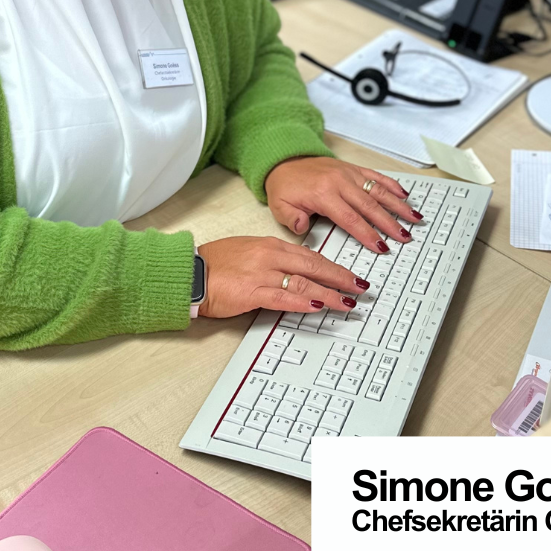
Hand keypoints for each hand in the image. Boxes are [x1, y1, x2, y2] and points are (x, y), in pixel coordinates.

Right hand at [197, 235, 367, 319]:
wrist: (190, 272)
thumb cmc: (214, 264)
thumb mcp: (247, 252)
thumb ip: (271, 259)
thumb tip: (293, 271)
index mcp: (269, 245)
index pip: (309, 255)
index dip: (332, 266)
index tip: (348, 275)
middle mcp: (269, 255)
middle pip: (314, 266)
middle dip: (341, 277)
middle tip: (360, 287)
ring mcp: (262, 273)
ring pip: (304, 282)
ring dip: (330, 293)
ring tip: (348, 301)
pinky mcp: (252, 292)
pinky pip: (284, 297)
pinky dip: (304, 301)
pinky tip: (318, 305)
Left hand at [264, 157, 421, 251]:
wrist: (284, 159)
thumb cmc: (284, 186)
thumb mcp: (280, 206)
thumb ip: (292, 220)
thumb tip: (303, 228)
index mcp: (323, 194)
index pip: (350, 219)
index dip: (367, 234)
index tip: (381, 247)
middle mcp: (339, 181)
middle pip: (369, 206)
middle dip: (389, 223)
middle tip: (404, 237)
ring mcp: (348, 173)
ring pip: (377, 190)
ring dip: (397, 205)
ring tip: (414, 218)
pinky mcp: (352, 168)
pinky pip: (375, 176)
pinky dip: (391, 185)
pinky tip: (405, 195)